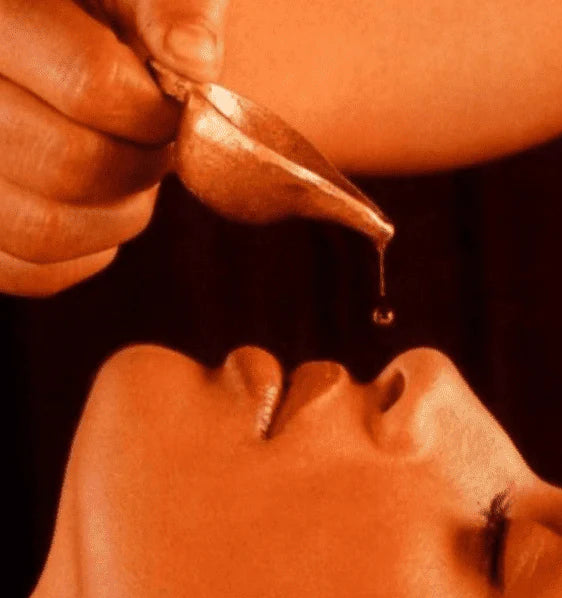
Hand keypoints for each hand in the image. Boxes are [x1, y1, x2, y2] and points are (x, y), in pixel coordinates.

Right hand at [0, 0, 227, 296]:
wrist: (44, 35)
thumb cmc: (93, 7)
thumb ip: (170, 3)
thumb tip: (195, 62)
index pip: (91, 83)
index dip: (155, 110)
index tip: (172, 106)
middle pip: (70, 165)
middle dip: (140, 164)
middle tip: (155, 143)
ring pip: (44, 230)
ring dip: (119, 215)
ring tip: (130, 172)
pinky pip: (31, 272)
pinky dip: (86, 251)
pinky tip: (97, 205)